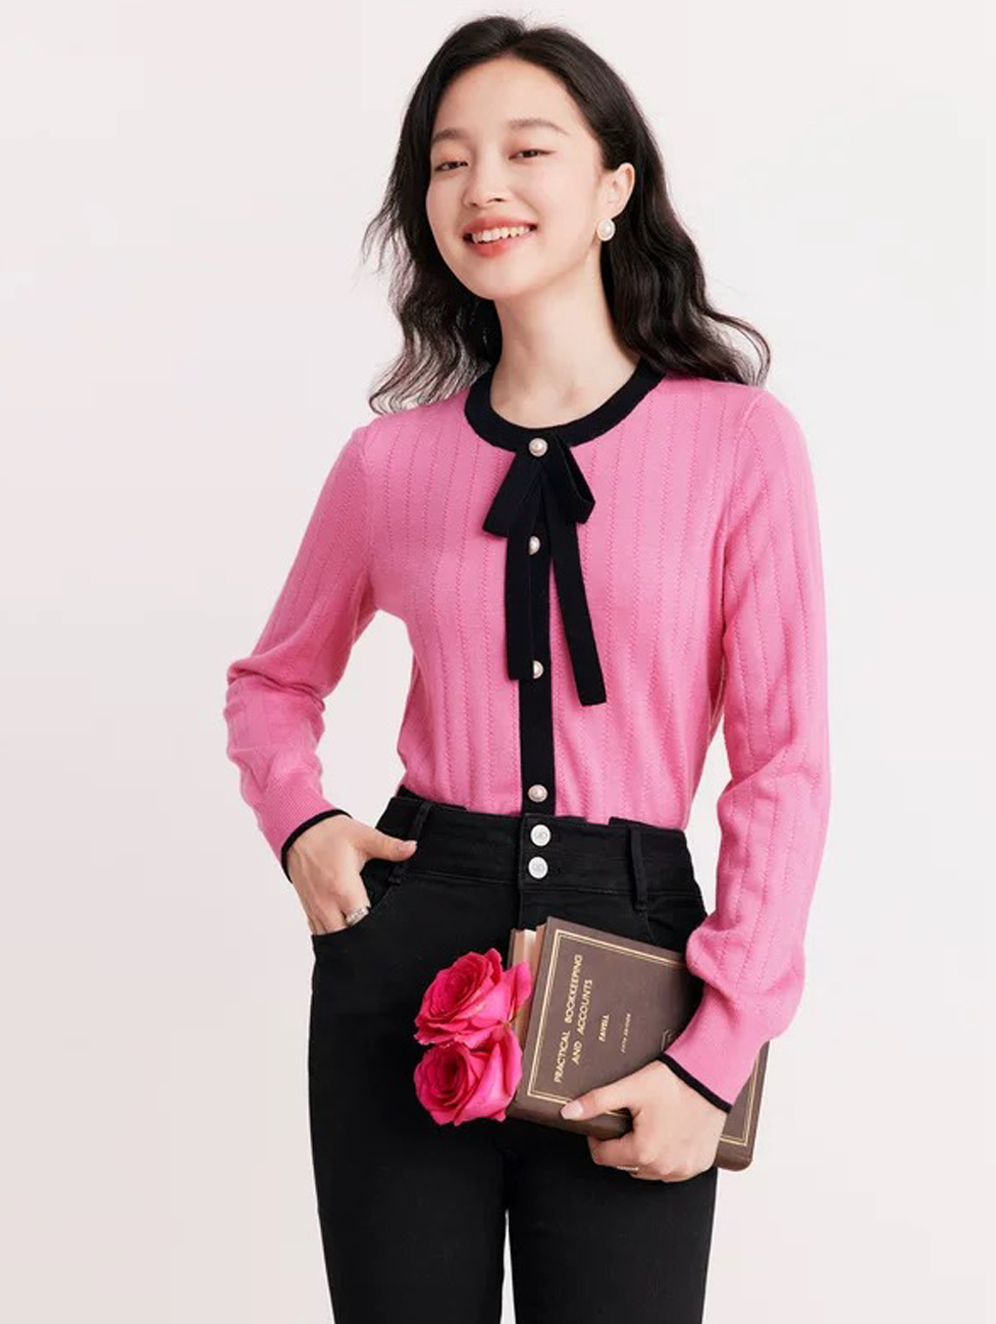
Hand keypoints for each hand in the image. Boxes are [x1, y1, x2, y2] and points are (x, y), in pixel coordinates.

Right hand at [287, 816, 417, 935]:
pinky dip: (332, 936)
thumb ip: (389, 847)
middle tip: (379, 938)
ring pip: (330, 940)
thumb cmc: (329, 834)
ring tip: (364, 941)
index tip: (387, 929)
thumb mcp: (363, 837)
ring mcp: (315, 908)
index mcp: (343, 888)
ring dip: (346, 941)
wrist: (299, 830)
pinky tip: (345, 935)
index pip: (361, 922)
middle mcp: (327, 903)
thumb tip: (412, 848)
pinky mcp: (308, 908)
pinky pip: (319, 933)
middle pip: (345, 938)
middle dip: (362, 940)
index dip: (376, 929)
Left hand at [560, 1060, 725, 1180]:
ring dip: (643, 1153)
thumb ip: (597, 1102)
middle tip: (631, 1118)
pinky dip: (666, 1156)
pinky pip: (672, 1169)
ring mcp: (683, 1169)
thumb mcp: (630, 1088)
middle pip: (625, 1163)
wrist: (710, 1075)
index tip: (605, 1123)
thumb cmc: (674, 1082)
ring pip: (648, 1169)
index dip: (599, 1138)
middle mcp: (664, 1168)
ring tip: (649, 1124)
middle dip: (622, 1144)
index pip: (603, 1157)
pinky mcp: (698, 1164)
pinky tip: (668, 1133)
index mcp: (643, 1152)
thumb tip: (568, 1113)